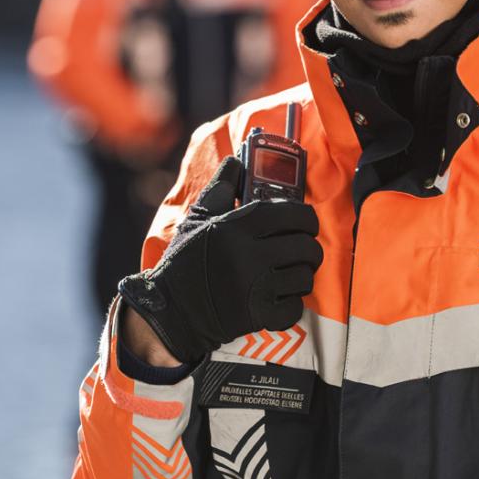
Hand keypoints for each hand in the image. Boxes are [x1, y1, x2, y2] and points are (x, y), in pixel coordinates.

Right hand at [118, 155, 321, 363]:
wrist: (170, 312)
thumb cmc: (186, 261)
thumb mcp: (198, 219)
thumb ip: (220, 188)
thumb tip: (236, 162)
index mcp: (235, 227)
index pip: (290, 213)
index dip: (306, 216)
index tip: (305, 221)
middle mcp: (247, 256)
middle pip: (305, 246)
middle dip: (308, 247)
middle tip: (300, 248)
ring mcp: (254, 288)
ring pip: (304, 276)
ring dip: (301, 275)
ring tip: (289, 273)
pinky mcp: (257, 315)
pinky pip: (295, 307)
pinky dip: (291, 304)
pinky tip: (279, 297)